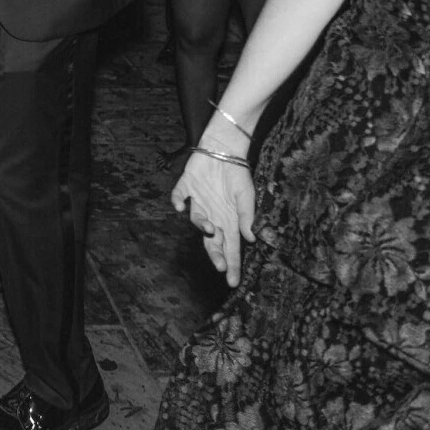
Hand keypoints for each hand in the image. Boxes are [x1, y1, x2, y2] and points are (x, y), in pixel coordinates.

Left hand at [169, 146, 256, 285]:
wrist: (225, 148)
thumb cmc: (238, 174)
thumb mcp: (247, 197)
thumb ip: (247, 217)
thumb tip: (251, 239)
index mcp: (228, 220)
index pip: (231, 247)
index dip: (232, 264)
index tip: (233, 281)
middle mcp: (212, 214)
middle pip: (212, 241)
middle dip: (216, 255)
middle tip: (220, 266)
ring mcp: (198, 202)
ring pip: (196, 220)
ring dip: (202, 226)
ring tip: (210, 228)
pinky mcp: (186, 187)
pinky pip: (178, 196)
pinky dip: (177, 201)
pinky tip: (180, 206)